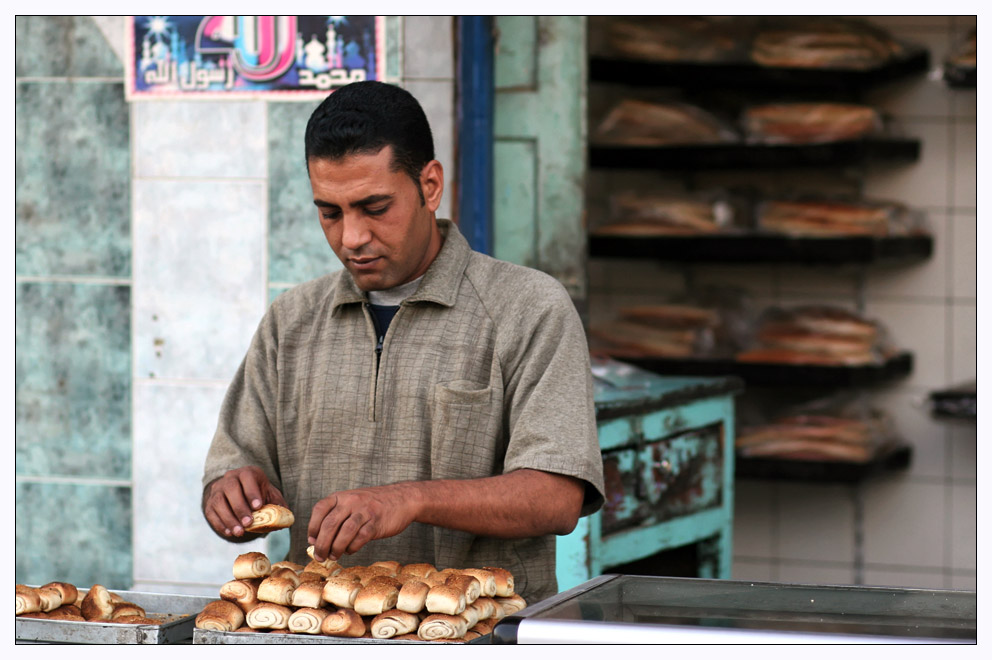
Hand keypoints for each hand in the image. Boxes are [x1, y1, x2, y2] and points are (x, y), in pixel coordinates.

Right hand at [203, 466, 287, 538]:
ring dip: (229, 518)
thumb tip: (288, 519)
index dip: (252, 491)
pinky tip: (229, 532)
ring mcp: (218, 490)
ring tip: (240, 532)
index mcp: (248, 473)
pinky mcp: (210, 502)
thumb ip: (278, 505)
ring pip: (219, 501)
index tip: (258, 506)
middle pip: (231, 488)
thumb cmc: (258, 494)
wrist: (237, 493)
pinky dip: (220, 524)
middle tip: (249, 523)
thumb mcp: (269, 495)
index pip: (247, 478)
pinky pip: (211, 512)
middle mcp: (230, 478)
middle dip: (240, 507)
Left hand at [307, 483, 421, 561]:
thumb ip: (336, 516)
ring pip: (345, 532)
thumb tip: (316, 540)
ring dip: (336, 548)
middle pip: (330, 524)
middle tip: (320, 556)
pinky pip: (361, 537)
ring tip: (333, 556)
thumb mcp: (351, 502)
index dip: (313, 527)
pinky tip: (350, 551)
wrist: (402, 498)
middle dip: (322, 544)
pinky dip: (352, 547)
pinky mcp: (377, 522)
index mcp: (341, 496)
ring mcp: (365, 511)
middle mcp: (351, 501)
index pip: (320, 509)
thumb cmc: (372, 505)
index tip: (312, 541)